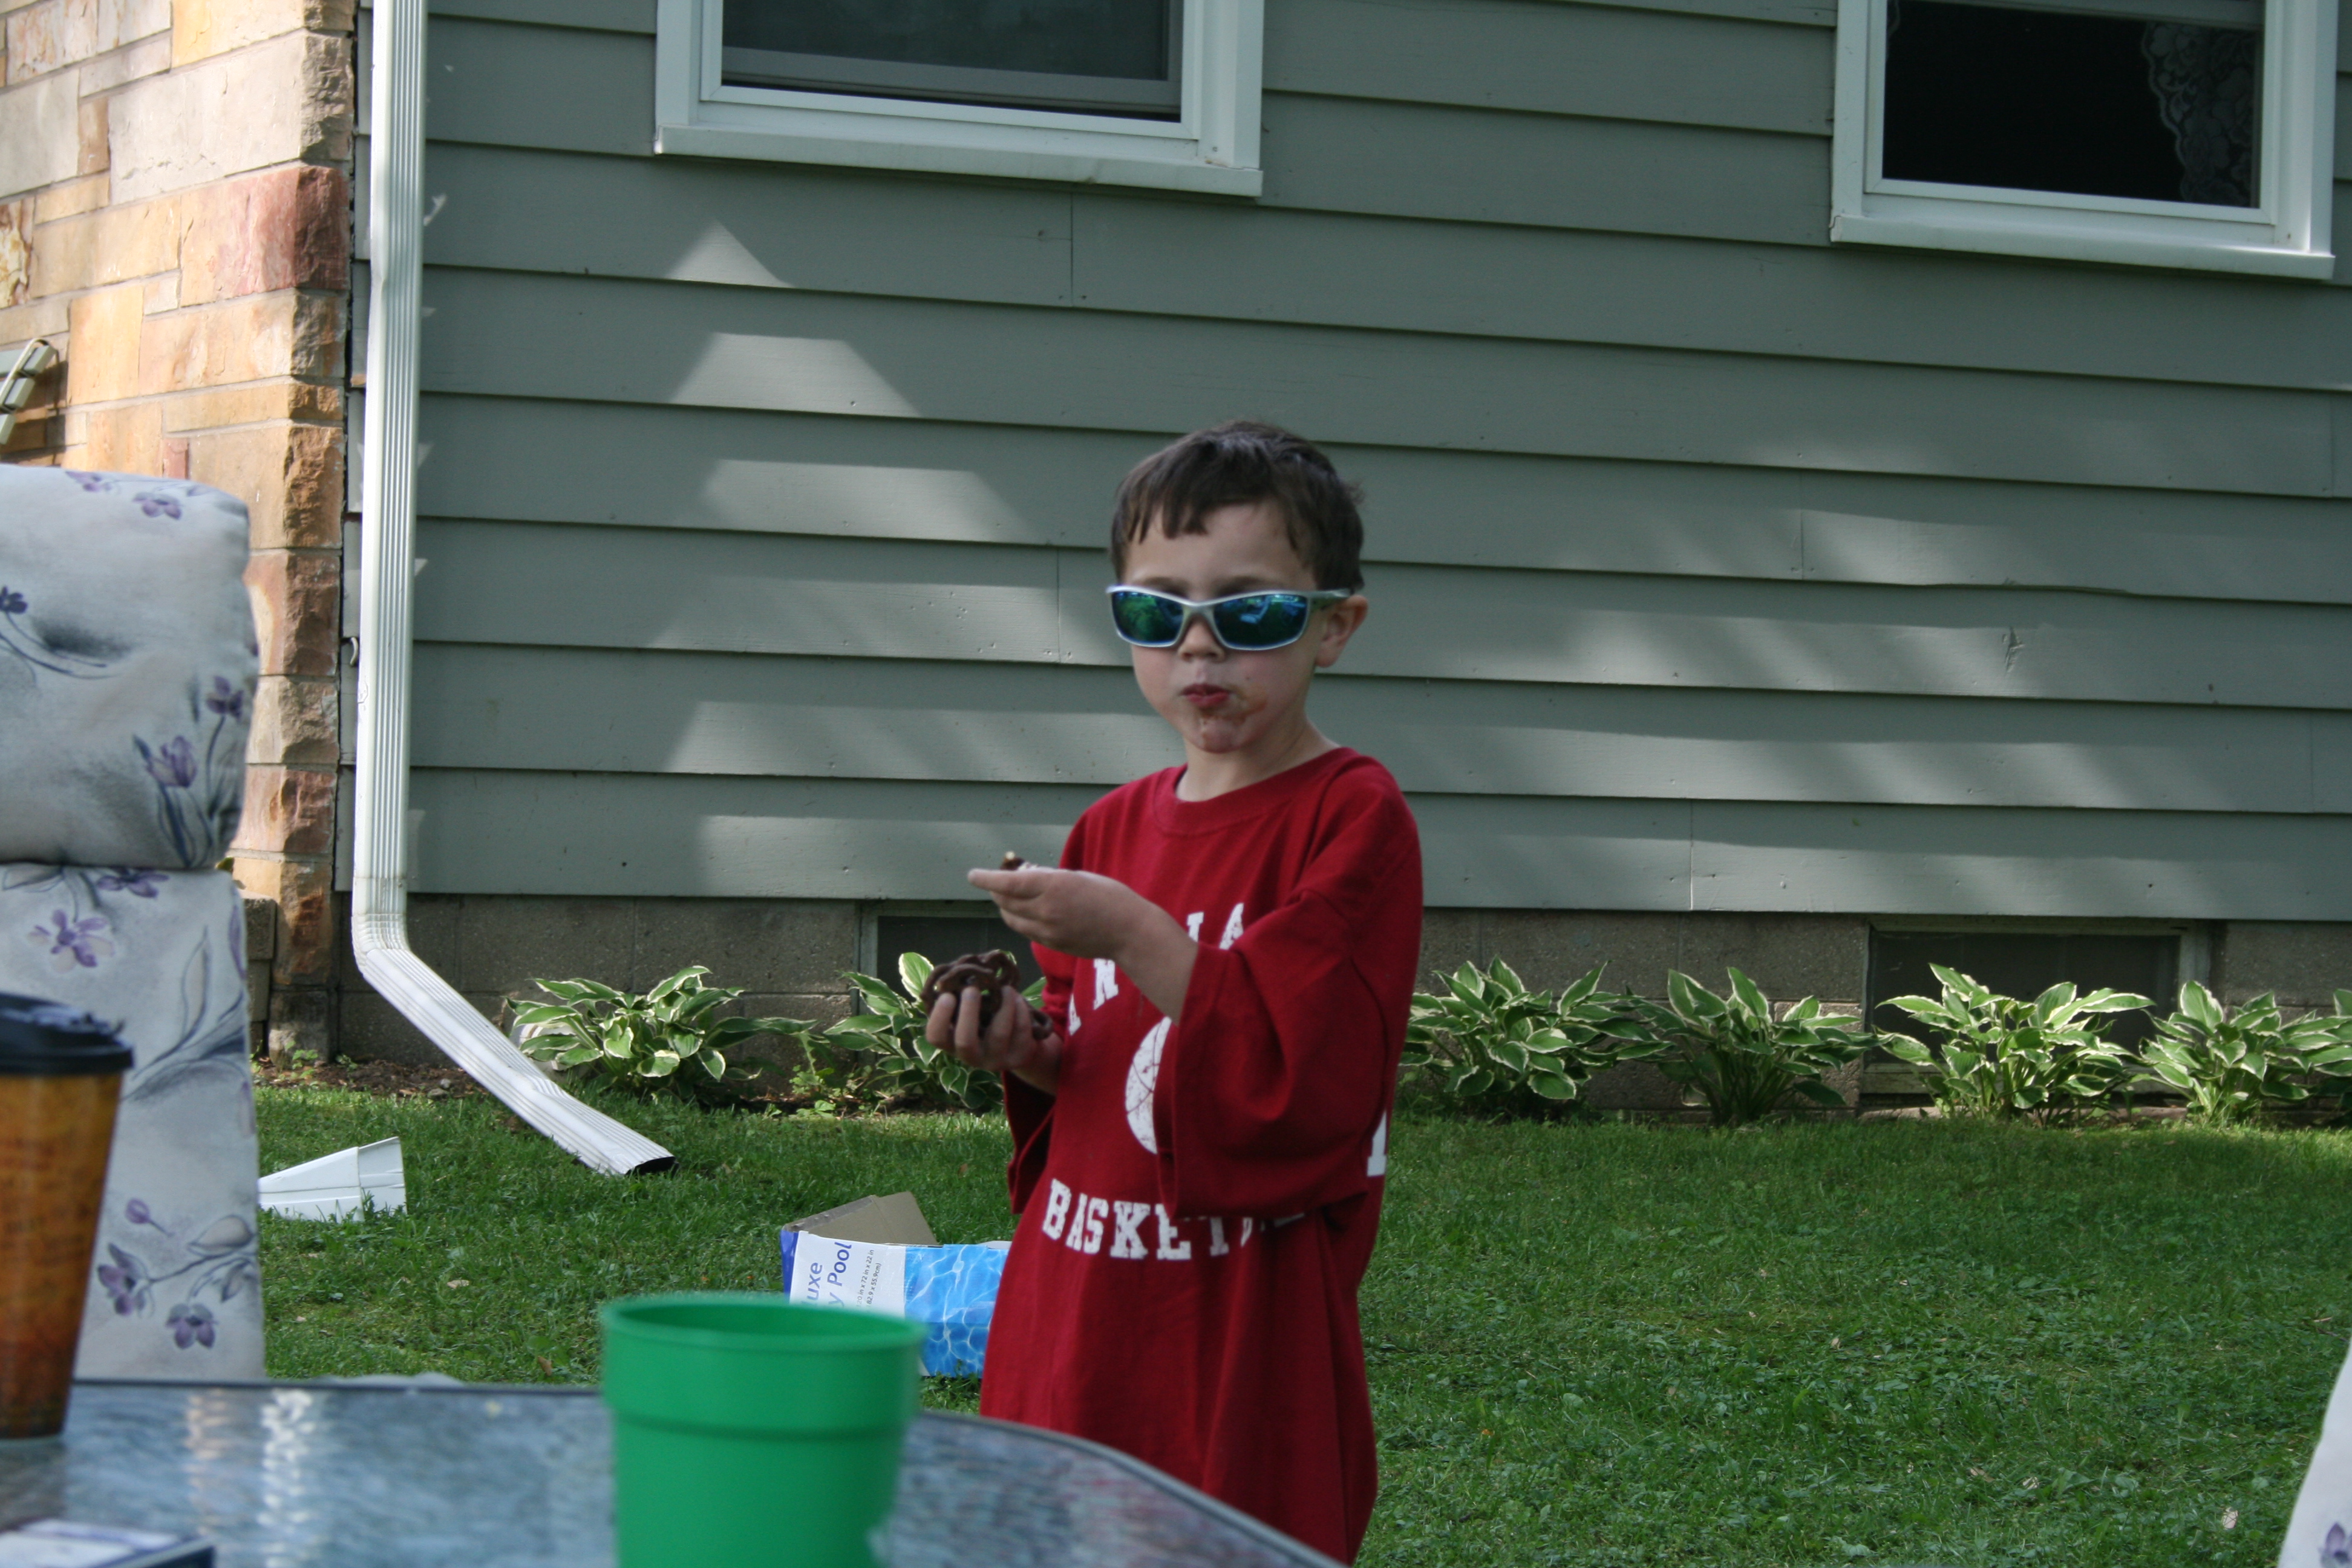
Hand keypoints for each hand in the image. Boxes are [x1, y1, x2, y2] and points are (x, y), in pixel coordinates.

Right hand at [925, 983, 1061, 1095]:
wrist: (1014, 1045)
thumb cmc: (984, 1022)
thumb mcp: (969, 1014)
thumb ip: (961, 1000)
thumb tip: (959, 972)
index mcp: (953, 1044)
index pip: (936, 1037)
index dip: (939, 1017)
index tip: (948, 994)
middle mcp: (972, 1057)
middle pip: (965, 1041)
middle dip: (968, 1012)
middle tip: (972, 988)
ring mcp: (996, 1059)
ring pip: (999, 1034)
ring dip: (1003, 1007)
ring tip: (1006, 989)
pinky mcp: (1018, 1056)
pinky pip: (1021, 1032)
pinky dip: (1020, 1011)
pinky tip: (1017, 998)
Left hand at [967, 866, 1160, 959]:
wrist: (1131, 932)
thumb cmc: (1111, 897)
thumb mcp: (1078, 877)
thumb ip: (1049, 878)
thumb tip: (1024, 875)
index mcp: (1053, 887)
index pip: (1008, 883)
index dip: (986, 878)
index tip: (972, 875)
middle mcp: (1046, 911)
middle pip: (1005, 902)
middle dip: (995, 891)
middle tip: (995, 881)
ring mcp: (1048, 932)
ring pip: (1012, 920)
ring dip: (1006, 907)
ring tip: (1009, 896)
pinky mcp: (1052, 946)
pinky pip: (1027, 931)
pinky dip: (1021, 920)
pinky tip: (1028, 912)